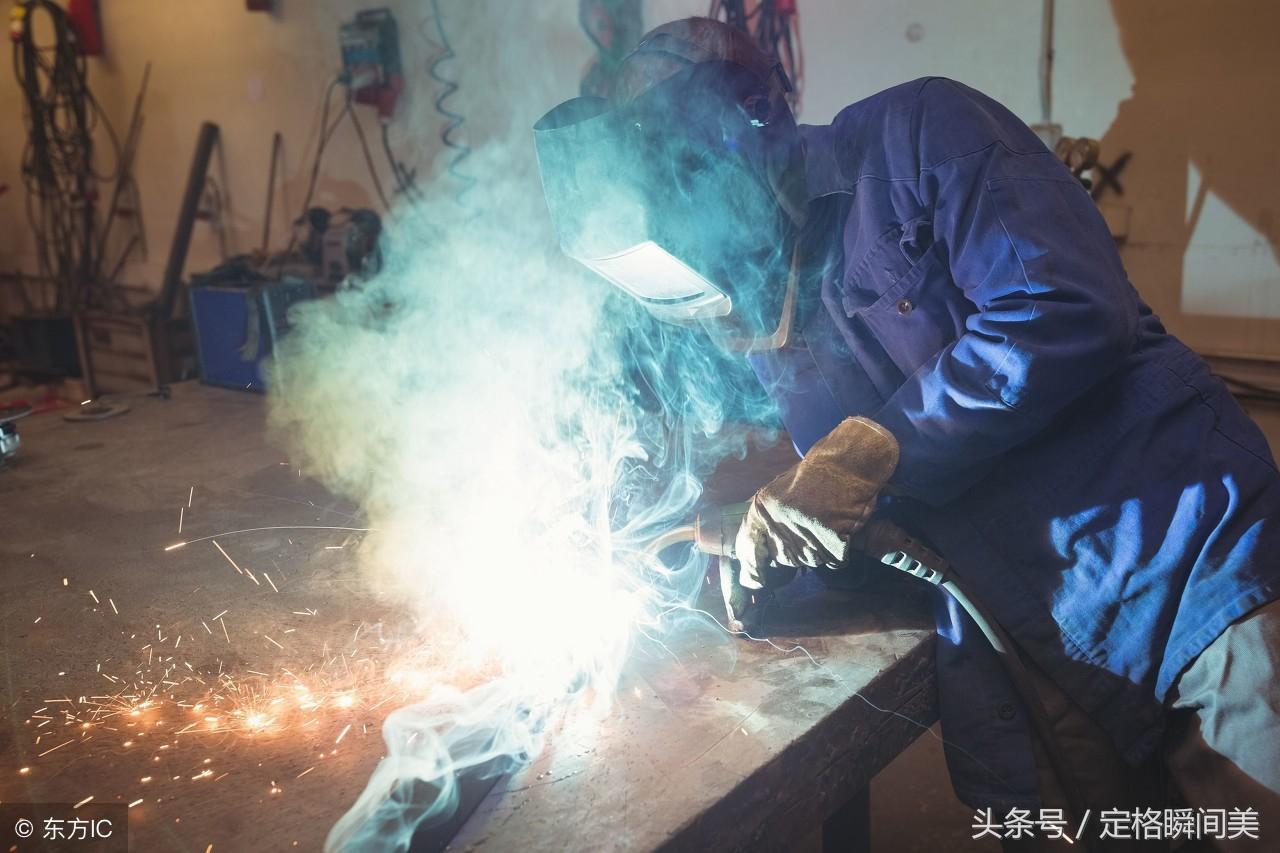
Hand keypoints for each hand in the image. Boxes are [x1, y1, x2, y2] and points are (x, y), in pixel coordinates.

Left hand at [735, 417, 898, 588]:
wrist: (847, 462)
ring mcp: (804, 531)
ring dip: (819, 549)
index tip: (755, 580)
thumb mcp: (780, 491)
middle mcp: (779, 522)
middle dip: (797, 549)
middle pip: (785, 557)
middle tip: (811, 529)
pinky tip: (841, 528)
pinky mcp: (829, 539)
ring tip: (828, 522)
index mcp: (763, 509)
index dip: (751, 569)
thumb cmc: (818, 475)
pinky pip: (833, 558)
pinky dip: (840, 549)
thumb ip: (768, 519)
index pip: (749, 548)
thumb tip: (759, 550)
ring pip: (810, 559)